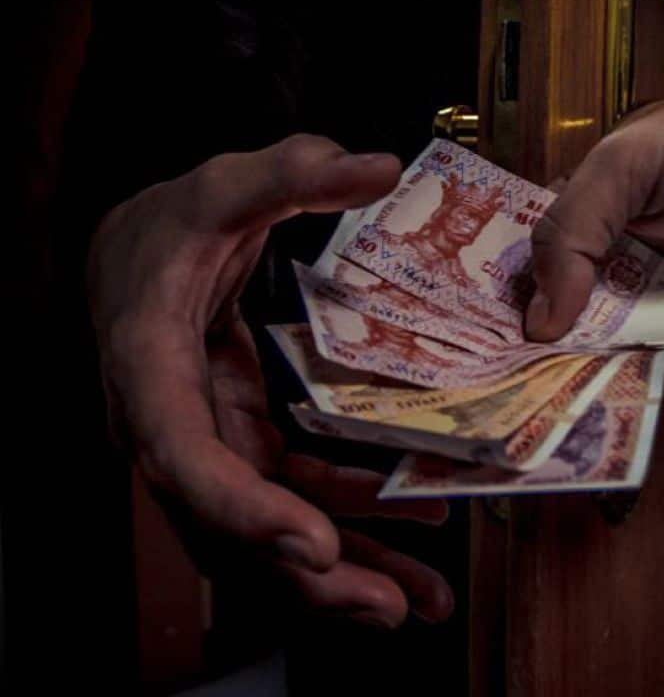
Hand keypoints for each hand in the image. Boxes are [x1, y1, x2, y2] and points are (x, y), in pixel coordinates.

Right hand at [89, 134, 451, 627]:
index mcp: (151, 370)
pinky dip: (352, 523)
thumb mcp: (220, 187)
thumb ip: (289, 174)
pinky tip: (416, 532)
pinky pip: (296, 501)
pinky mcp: (246, 445)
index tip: (308, 545)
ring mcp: (214, 445)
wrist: (134, 254)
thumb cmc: (168, 227)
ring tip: (422, 601)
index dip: (242, 509)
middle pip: (236, 525)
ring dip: (348, 568)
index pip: (185, 458)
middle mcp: (177, 428)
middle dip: (313, 574)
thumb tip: (377, 163)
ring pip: (271, 529)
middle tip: (389, 607)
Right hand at [523, 0, 663, 379]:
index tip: (493, 348)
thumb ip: (572, 233)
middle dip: (570, 358)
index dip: (515, 309)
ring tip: (652, 358)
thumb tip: (539, 321)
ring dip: (642, 364)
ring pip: (634, 356)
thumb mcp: (627, 164)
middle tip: (559, 386)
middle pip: (576, 328)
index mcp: (589, 218)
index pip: (534, 272)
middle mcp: (623, 264)